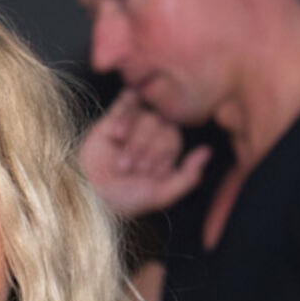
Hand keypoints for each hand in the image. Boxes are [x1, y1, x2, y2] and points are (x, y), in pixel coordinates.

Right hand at [77, 89, 209, 218]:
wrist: (91, 195)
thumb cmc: (125, 198)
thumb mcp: (162, 194)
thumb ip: (188, 176)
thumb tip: (208, 151)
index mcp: (165, 150)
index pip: (174, 138)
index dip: (161, 156)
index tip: (146, 175)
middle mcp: (151, 134)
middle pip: (162, 126)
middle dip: (146, 152)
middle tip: (130, 170)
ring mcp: (133, 123)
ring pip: (147, 116)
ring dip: (134, 143)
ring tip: (120, 162)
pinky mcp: (113, 116)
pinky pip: (128, 102)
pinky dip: (125, 118)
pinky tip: (117, 136)